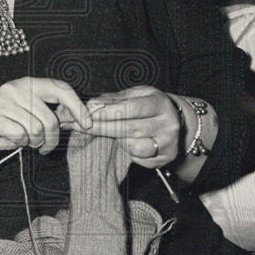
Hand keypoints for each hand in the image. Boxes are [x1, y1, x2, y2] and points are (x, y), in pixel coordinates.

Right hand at [0, 77, 92, 163]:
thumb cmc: (1, 128)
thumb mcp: (28, 117)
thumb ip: (49, 114)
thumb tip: (79, 119)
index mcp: (27, 83)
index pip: (61, 88)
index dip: (77, 106)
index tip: (87, 124)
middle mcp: (16, 87)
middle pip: (50, 117)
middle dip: (52, 139)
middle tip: (45, 147)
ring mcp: (2, 100)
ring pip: (36, 129)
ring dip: (34, 143)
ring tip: (26, 142)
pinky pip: (19, 135)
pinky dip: (19, 144)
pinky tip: (11, 141)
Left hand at [60, 86, 180, 168]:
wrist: (175, 122)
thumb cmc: (150, 107)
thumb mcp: (136, 95)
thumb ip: (114, 100)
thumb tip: (91, 105)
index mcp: (161, 104)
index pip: (130, 108)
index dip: (107, 111)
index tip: (87, 113)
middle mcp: (168, 125)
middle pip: (128, 129)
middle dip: (101, 127)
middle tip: (80, 126)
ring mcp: (168, 144)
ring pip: (132, 146)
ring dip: (116, 140)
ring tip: (111, 133)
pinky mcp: (165, 159)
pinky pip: (138, 159)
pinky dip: (127, 152)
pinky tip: (125, 143)